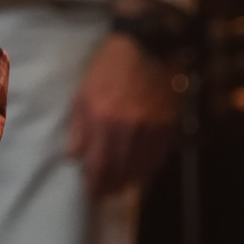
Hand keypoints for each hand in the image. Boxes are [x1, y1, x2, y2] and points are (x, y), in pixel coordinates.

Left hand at [67, 5, 182, 196]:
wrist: (147, 49)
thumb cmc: (107, 69)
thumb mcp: (83, 93)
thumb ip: (79, 127)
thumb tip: (74, 156)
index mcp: (103, 120)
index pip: (99, 165)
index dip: (95, 183)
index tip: (91, 192)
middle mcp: (129, 130)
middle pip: (121, 172)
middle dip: (111, 187)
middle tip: (104, 194)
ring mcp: (152, 130)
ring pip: (142, 169)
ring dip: (130, 183)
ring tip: (120, 187)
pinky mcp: (169, 128)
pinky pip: (159, 158)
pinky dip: (149, 170)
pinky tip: (140, 174)